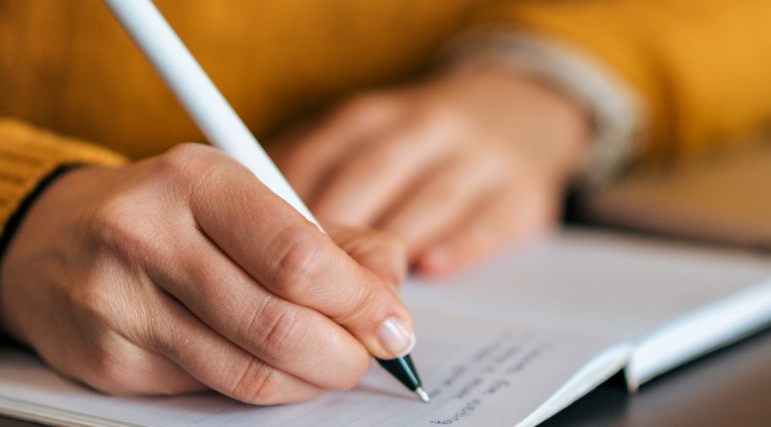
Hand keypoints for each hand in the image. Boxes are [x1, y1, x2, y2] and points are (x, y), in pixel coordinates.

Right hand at [0, 144, 412, 403]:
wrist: (45, 240)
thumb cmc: (166, 214)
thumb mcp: (244, 197)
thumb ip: (327, 236)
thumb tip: (390, 283)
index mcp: (196, 179)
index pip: (298, 256)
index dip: (360, 301)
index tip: (392, 322)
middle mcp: (148, 235)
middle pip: (278, 323)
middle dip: (344, 353)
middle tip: (368, 355)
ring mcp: (120, 302)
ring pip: (247, 371)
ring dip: (308, 380)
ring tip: (329, 364)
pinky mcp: (107, 361)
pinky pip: (209, 391)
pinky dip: (258, 388)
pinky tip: (269, 367)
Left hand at [274, 69, 591, 276]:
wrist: (520, 112)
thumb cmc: (417, 146)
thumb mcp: (364, 142)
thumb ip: (312, 179)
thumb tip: (248, 235)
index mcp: (371, 117)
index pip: (319, 158)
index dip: (288, 211)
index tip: (262, 256)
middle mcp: (424, 127)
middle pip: (370, 179)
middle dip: (336, 238)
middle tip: (307, 290)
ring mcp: (478, 157)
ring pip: (427, 201)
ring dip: (392, 250)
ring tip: (361, 297)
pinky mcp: (523, 192)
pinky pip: (488, 221)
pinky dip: (458, 246)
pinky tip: (431, 268)